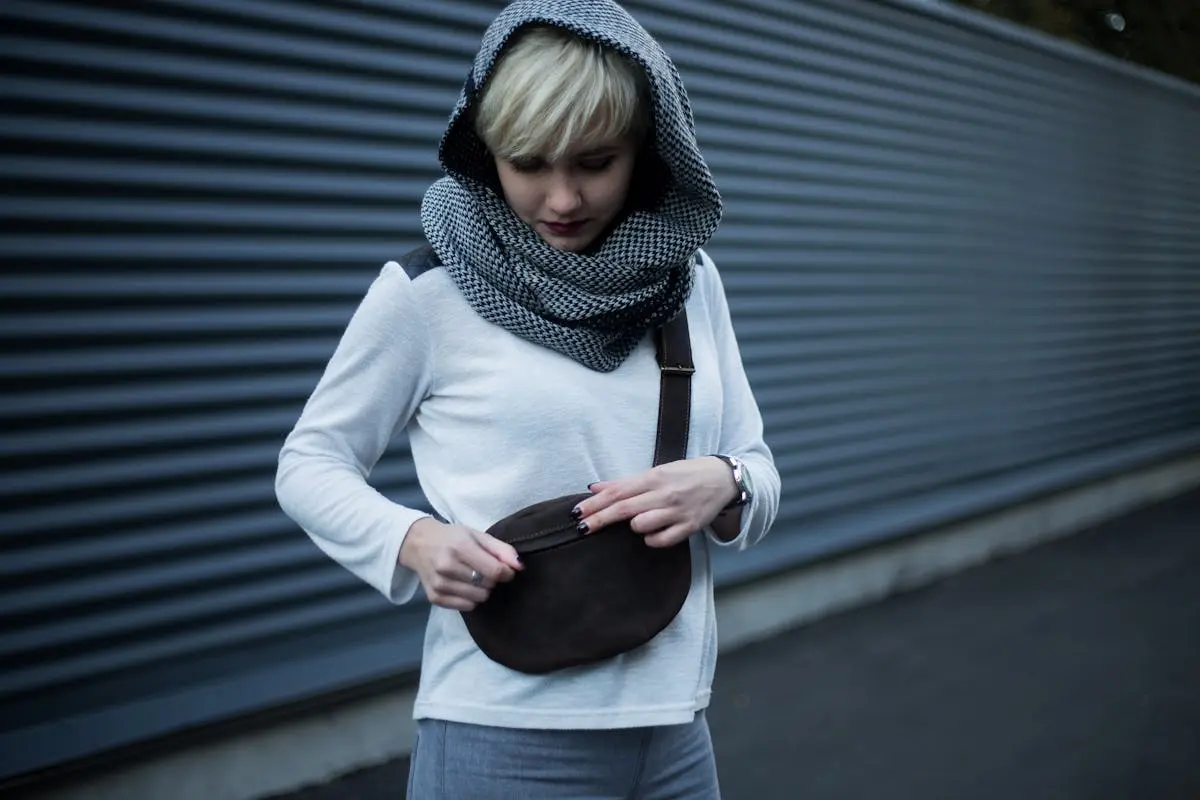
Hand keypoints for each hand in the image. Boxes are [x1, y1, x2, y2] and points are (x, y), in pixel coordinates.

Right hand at [398, 518, 522, 610]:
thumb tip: (520, 567)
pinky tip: (463, 586)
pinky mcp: (434, 598)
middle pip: (488, 586)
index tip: (505, 569)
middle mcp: (447, 567)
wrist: (418, 544)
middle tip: (482, 569)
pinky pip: (466, 607)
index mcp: (460, 547)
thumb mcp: (477, 535)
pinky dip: (470, 599)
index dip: (506, 573)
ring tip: (472, 577)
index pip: (495, 571)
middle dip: (491, 579)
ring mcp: (439, 584)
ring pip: (479, 598)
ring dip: (481, 590)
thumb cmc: (452, 537)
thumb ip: (501, 550)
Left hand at [573, 457, 737, 548]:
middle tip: (581, 527)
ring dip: (633, 526)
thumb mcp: (655, 472)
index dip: (595, 503)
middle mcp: (664, 494)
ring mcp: (677, 512)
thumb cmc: (685, 475)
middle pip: (624, 509)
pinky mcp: (689, 527)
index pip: (617, 492)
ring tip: (639, 521)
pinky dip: (652, 539)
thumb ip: (625, 482)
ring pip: (641, 526)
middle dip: (600, 519)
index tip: (577, 512)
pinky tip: (653, 532)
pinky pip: (661, 540)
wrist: (722, 479)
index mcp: (654, 478)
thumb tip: (594, 487)